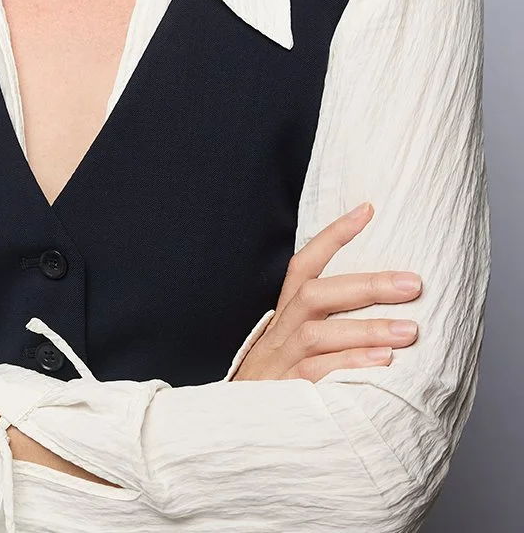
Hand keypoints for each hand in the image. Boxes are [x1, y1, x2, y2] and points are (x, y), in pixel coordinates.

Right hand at [232, 202, 421, 382]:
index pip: (305, 265)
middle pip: (317, 295)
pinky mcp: (284, 395)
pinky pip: (318, 376)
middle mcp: (280, 333)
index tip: (367, 210)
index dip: (334, 236)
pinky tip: (382, 364)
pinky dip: (350, 366)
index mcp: (284, 317)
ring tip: (409, 331)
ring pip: (319, 335)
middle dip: (367, 286)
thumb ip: (327, 329)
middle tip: (412, 283)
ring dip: (366, 329)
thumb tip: (382, 310)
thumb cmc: (277, 388)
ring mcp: (280, 364)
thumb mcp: (292, 349)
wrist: (230, 434)